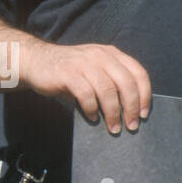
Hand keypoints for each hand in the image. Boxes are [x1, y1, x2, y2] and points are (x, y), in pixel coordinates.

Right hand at [19, 39, 151, 133]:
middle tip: (132, 125)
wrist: (36, 61)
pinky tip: (92, 117)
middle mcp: (100, 55)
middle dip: (132, 108)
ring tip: (114, 128)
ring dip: (113, 113)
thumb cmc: (70, 72)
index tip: (144, 114)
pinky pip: (87, 95)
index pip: (138, 73)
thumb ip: (112, 82)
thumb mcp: (95, 70)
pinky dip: (92, 109)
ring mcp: (84, 63)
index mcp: (112, 54)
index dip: (145, 95)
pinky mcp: (68, 73)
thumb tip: (131, 111)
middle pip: (126, 83)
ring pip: (108, 90)